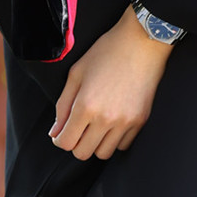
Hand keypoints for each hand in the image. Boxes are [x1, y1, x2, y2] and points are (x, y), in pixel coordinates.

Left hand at [50, 7, 174, 161]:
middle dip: (76, 144)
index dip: (59, 140)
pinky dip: (114, 139)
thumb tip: (55, 132)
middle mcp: (106, 119)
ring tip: (95, 126)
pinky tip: (112, 123)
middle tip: (77, 129)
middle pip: (83, 153)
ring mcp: (126, 122)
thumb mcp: (76, 74)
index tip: (61, 133)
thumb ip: (63, 106)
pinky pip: (123, 145)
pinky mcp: (140, 121)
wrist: (141, 42)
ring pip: (104, 153)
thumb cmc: (106, 53)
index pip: (66, 143)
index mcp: (86, 106)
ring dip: (95, 143)